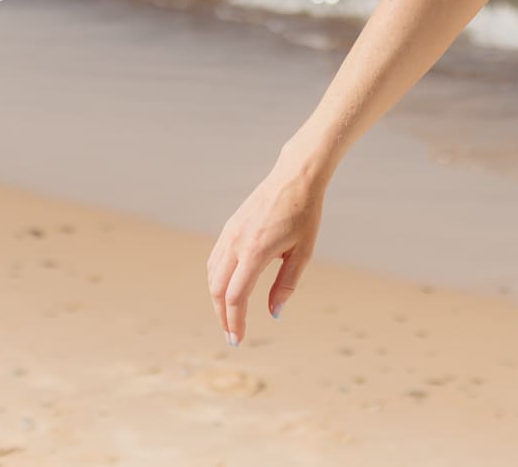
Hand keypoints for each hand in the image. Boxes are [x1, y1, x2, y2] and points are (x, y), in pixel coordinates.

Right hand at [205, 156, 326, 344]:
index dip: (235, 321)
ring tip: (230, 317)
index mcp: (255, 251)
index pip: (236, 296)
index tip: (238, 340)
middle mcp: (236, 243)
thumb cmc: (304, 214)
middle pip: (218, 290)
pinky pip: (214, 261)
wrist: (295, 178)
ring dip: (217, 300)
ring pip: (212, 276)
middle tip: (232, 336)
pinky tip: (227, 291)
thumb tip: (274, 314)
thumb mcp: (303, 252)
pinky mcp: (228, 228)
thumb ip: (286, 285)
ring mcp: (229, 234)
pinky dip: (216, 281)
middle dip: (222, 317)